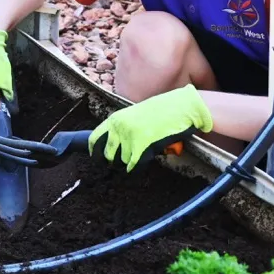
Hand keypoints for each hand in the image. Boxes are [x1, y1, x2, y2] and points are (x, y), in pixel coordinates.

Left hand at [89, 85, 212, 170]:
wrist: (179, 107)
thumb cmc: (160, 112)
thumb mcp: (134, 115)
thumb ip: (122, 128)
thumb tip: (114, 147)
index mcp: (115, 118)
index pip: (95, 138)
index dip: (94, 151)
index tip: (96, 158)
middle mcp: (119, 127)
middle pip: (107, 154)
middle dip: (113, 161)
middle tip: (121, 163)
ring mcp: (129, 136)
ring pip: (123, 160)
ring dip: (132, 160)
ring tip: (144, 150)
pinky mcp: (141, 144)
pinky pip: (134, 164)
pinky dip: (138, 166)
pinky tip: (144, 160)